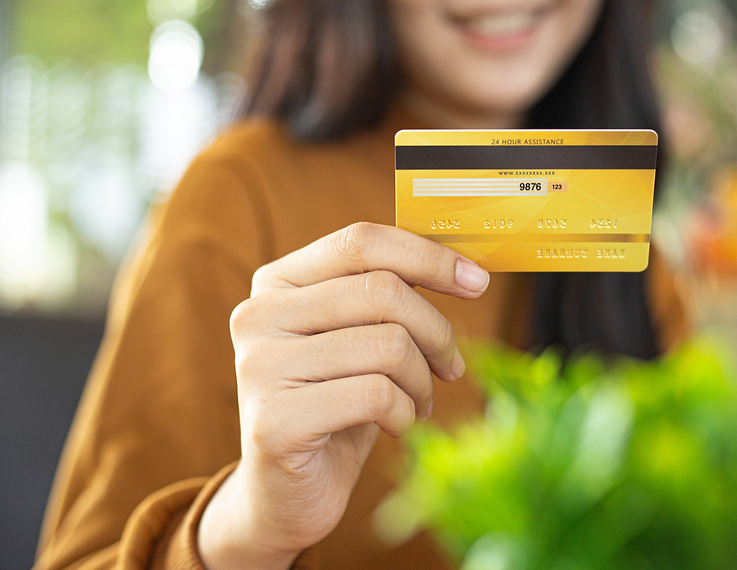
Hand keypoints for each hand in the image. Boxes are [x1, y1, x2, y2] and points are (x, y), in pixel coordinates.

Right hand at [197, 223, 489, 569]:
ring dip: (422, 380)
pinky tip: (396, 425)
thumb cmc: (336, 404)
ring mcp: (260, 367)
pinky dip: (404, 413)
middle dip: (437, 332)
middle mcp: (259, 315)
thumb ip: (388, 295)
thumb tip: (465, 267)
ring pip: (388, 345)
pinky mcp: (276, 420)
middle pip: (383, 292)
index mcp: (278, 281)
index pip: (362, 242)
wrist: (286, 493)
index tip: (478, 283)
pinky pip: (376, 395)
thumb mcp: (358, 339)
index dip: (429, 258)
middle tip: (451, 366)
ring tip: (419, 402)